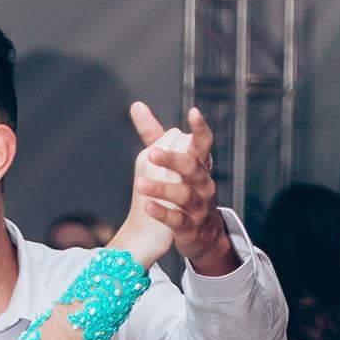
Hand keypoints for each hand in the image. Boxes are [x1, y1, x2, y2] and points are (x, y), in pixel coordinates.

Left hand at [131, 102, 236, 274]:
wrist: (200, 235)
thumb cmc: (184, 190)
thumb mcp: (172, 163)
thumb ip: (155, 135)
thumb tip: (136, 105)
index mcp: (199, 165)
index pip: (203, 143)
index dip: (200, 128)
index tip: (194, 112)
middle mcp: (203, 184)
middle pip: (192, 168)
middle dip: (174, 159)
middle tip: (152, 152)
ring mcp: (199, 207)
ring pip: (184, 195)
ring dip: (162, 188)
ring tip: (141, 183)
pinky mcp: (190, 228)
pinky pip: (177, 220)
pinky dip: (163, 213)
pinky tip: (148, 206)